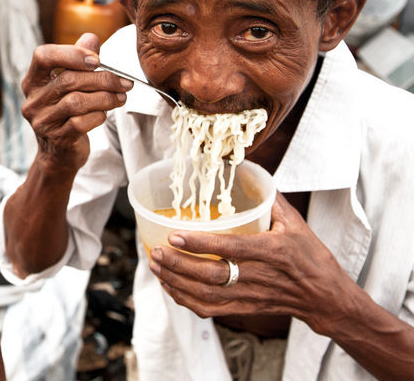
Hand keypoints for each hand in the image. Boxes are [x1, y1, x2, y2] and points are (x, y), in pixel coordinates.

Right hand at [21, 33, 132, 172]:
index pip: (43, 56)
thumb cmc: (66, 113)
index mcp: (33, 81)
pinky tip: (104, 114)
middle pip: (68, 80)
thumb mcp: (70, 85)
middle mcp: (33, 100)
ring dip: (105, 98)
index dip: (71, 53)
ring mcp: (42, 121)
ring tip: (120, 97)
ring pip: (77, 102)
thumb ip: (78, 60)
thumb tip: (91, 37)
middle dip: (102, 79)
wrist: (59, 154)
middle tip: (124, 82)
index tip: (96, 60)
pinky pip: (82, 123)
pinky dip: (99, 116)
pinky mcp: (56, 139)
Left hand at [148, 192, 355, 335]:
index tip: (174, 235)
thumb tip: (251, 173)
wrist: (326, 298)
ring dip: (176, 282)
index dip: (201, 244)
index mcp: (271, 252)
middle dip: (178, 264)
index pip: (230, 248)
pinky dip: (186, 300)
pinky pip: (211, 309)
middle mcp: (258, 276)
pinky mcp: (245, 309)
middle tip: (156, 251)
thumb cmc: (311, 258)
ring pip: (206, 294)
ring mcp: (250, 296)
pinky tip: (170, 286)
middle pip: (211, 275)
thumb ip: (271, 200)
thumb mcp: (296, 224)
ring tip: (156, 266)